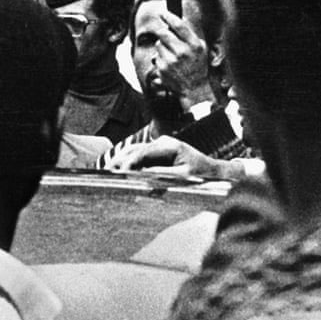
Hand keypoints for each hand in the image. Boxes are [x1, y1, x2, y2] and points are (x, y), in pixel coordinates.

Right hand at [106, 135, 242, 181]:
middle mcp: (163, 142)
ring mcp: (161, 146)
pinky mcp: (160, 152)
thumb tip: (142, 177)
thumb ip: (162, 175)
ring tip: (109, 171)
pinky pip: (142, 156)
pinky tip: (121, 170)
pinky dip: (130, 162)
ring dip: (122, 160)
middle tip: (106, 172)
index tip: (118, 173)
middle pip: (135, 149)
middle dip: (120, 160)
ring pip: (136, 151)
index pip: (142, 153)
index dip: (128, 163)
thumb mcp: (183, 177)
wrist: (214, 172)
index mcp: (169, 146)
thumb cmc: (202, 174)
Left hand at [154, 9, 214, 110]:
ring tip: (172, 55)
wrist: (195, 89)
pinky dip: (160, 58)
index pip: (178, 25)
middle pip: (163, 33)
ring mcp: (171, 62)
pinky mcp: (162, 69)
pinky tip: (169, 64)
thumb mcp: (201, 48)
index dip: (169, 16)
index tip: (162, 12)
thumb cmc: (198, 66)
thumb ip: (190, 35)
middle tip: (165, 34)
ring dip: (162, 47)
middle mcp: (182, 53)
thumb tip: (178, 19)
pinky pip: (156, 57)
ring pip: (158, 45)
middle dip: (162, 32)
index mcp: (194, 45)